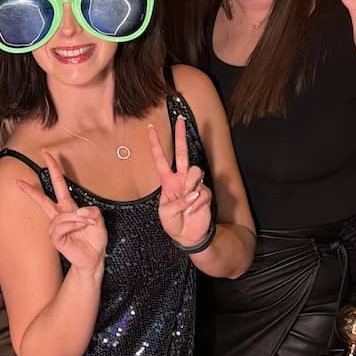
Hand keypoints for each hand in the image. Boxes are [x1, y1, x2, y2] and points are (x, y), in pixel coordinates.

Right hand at [18, 150, 106, 275]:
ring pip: (60, 216)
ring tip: (86, 224)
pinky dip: (72, 225)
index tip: (47, 155)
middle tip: (20, 180)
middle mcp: (60, 215)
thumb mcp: (99, 219)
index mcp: (68, 207)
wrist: (94, 258)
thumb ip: (92, 211)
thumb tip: (78, 212)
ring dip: (76, 219)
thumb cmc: (94, 238)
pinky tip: (78, 229)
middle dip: (31, 190)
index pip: (59, 184)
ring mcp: (56, 227)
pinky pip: (60, 227)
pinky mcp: (56, 238)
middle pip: (43, 199)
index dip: (54, 169)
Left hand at [150, 117, 212, 246]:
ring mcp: (194, 184)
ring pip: (195, 170)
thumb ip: (177, 202)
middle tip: (180, 119)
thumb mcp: (165, 213)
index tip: (149, 128)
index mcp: (167, 181)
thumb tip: (193, 192)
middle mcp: (181, 179)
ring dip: (191, 184)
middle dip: (180, 135)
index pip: (160, 158)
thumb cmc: (174, 223)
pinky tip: (195, 209)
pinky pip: (202, 190)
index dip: (155, 144)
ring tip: (188, 198)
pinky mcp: (206, 193)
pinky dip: (197, 201)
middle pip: (181, 152)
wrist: (188, 236)